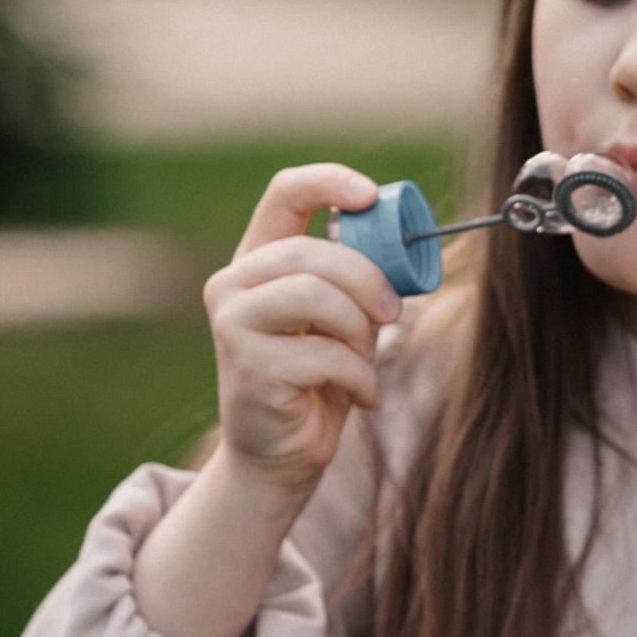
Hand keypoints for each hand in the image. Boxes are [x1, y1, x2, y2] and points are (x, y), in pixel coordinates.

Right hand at [203, 163, 398, 497]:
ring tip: (366, 361)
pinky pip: (326, 355)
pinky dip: (360, 378)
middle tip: (392, 312)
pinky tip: (360, 396)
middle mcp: (233, 283)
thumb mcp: (344, 319)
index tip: (367, 196)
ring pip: (316, 296)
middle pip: (311, 252)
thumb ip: (359, 281)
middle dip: (367, 280)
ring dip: (360, 332)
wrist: (282, 453)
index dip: (327, 183)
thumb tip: (403, 250)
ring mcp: (233, 322)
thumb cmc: (319, 379)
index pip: (284, 193)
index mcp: (259, 259)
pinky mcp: (247, 365)